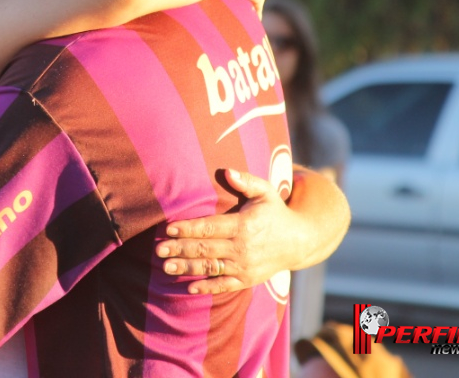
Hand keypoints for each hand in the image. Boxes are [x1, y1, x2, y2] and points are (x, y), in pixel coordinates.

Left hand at [156, 169, 301, 294]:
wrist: (300, 242)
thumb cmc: (276, 212)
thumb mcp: (266, 191)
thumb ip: (246, 181)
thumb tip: (227, 171)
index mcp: (243, 225)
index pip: (210, 227)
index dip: (188, 228)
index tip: (168, 228)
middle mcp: (242, 247)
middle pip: (205, 248)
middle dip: (180, 248)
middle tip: (158, 249)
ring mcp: (244, 266)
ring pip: (211, 267)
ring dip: (187, 268)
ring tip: (166, 267)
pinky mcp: (247, 279)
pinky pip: (224, 285)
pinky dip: (208, 287)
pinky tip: (190, 287)